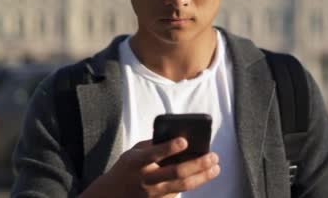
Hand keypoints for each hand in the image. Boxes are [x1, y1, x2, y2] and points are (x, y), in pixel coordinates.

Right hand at [79, 137, 219, 197]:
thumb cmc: (128, 168)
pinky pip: (179, 192)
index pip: (154, 154)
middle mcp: (145, 179)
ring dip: (202, 176)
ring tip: (215, 167)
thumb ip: (152, 145)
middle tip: (213, 156)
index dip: (170, 148)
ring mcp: (152, 193)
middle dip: (197, 164)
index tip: (185, 141)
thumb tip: (178, 137)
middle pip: (175, 172)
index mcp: (136, 162)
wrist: (112, 195)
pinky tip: (202, 175)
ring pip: (182, 186)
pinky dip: (193, 183)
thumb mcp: (133, 153)